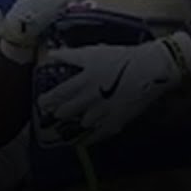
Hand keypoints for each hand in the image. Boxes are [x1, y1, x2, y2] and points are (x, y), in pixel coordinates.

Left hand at [36, 34, 189, 144]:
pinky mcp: (116, 122)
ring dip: (72, 126)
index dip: (47, 101)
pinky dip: (89, 137)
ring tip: (66, 128)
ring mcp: (102, 113)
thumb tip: (51, 54)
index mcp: (83, 81)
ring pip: (80, 125)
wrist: (149, 69)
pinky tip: (85, 138)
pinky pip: (98, 135)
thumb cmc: (120, 57)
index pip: (58, 95)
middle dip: (57, 114)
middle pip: (66, 112)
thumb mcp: (92, 53)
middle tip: (53, 115)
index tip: (41, 103)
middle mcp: (89, 99)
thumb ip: (69, 55)